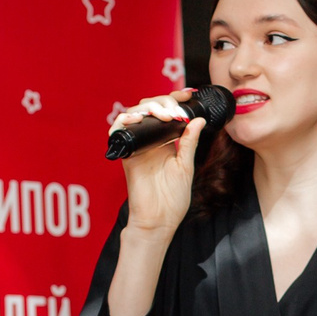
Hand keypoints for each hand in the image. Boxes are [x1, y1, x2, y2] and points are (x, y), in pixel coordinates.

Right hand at [112, 88, 205, 243]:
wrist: (158, 221)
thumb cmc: (172, 200)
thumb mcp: (185, 166)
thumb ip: (189, 142)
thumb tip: (198, 120)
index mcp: (166, 142)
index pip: (167, 112)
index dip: (174, 99)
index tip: (188, 95)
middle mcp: (150, 140)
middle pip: (150, 108)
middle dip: (164, 101)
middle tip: (177, 111)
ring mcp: (137, 145)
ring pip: (135, 114)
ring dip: (149, 108)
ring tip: (165, 116)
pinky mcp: (126, 154)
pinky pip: (118, 130)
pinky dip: (124, 120)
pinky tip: (136, 119)